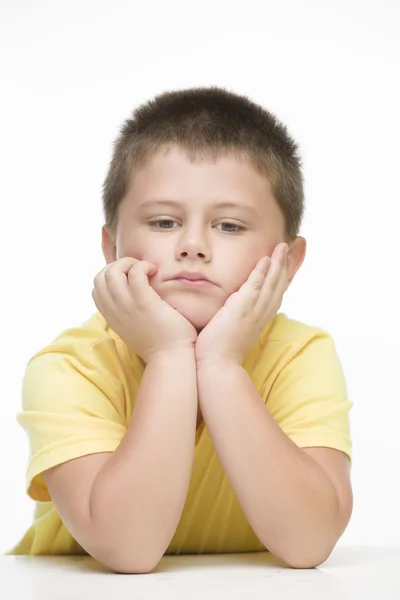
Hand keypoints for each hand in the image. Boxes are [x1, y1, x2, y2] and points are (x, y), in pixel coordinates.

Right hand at [92, 257, 197, 362]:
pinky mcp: (144, 302)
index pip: (97, 288)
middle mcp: (114, 311)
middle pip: (100, 277)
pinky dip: (143, 266)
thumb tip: (135, 298)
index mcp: (111, 317)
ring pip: (112, 272)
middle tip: (138, 270)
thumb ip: (129, 313)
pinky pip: (135, 273)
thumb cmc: (160, 342)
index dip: (110, 276)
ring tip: (146, 269)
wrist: (170, 358)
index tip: (130, 278)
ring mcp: (127, 306)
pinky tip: (155, 271)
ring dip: (129, 263)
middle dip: (118, 265)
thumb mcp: (136, 327)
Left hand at [195, 243, 288, 366]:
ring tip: (282, 246)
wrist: (218, 366)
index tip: (290, 259)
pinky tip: (265, 259)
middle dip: (288, 264)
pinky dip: (262, 273)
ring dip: (278, 263)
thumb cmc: (221, 350)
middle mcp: (262, 313)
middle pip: (280, 284)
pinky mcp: (242, 310)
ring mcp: (254, 312)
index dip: (285, 274)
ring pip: (271, 283)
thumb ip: (238, 316)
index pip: (277, 291)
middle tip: (295, 245)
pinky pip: (254, 287)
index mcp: (261, 317)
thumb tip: (233, 307)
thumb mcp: (235, 329)